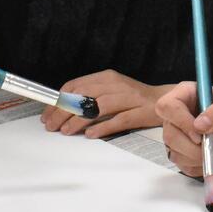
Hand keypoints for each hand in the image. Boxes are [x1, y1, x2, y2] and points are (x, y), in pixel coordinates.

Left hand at [41, 70, 165, 137]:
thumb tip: (63, 108)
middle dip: (63, 112)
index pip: (76, 85)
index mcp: (107, 77)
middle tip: (51, 125)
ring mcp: (129, 99)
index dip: (58, 101)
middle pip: (84, 96)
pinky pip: (118, 120)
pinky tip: (90, 134)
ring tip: (66, 130)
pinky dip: (102, 127)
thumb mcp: (110, 89)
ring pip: (98, 108)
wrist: (164, 100)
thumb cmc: (134, 98)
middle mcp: (117, 85)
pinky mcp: (139, 113)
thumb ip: (90, 95)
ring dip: (78, 120)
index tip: (47, 114)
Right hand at [156, 81, 212, 175]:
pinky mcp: (181, 154)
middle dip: (192, 145)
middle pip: (168, 132)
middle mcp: (178, 114)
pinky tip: (212, 158)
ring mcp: (178, 135)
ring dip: (198, 156)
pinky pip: (181, 165)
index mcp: (188, 95)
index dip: (180, 121)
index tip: (199, 133)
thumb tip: (199, 124)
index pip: (168, 106)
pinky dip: (198, 165)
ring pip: (173, 151)